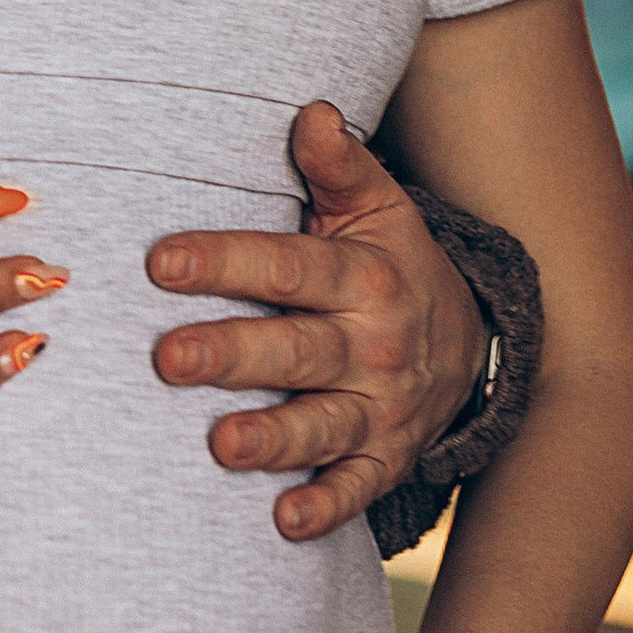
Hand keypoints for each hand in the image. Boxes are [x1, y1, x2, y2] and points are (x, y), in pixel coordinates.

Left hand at [147, 102, 489, 540]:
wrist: (471, 344)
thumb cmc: (390, 264)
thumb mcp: (379, 208)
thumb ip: (338, 165)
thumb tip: (310, 112)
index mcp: (363, 276)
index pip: (286, 267)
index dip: (225, 261)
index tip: (161, 261)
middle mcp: (373, 345)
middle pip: (295, 350)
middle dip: (232, 354)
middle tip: (168, 358)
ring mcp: (380, 407)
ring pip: (321, 425)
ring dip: (273, 438)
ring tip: (221, 443)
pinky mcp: (385, 459)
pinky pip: (357, 488)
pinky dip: (327, 507)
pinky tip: (286, 521)